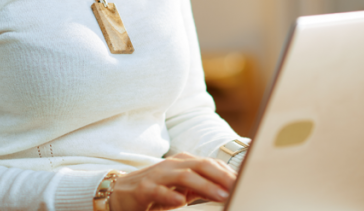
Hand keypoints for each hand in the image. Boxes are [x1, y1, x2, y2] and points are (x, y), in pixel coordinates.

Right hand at [109, 152, 235, 210]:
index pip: (210, 164)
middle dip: (222, 176)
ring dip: (205, 186)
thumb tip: (224, 190)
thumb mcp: (180, 188)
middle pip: (201, 165)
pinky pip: (159, 190)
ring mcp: (157, 175)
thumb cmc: (154, 191)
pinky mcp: (143, 189)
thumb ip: (199, 187)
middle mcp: (171, 165)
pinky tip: (182, 201)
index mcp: (182, 162)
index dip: (228, 172)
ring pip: (184, 176)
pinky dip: (171, 195)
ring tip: (221, 195)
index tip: (244, 182)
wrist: (119, 193)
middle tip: (238, 187)